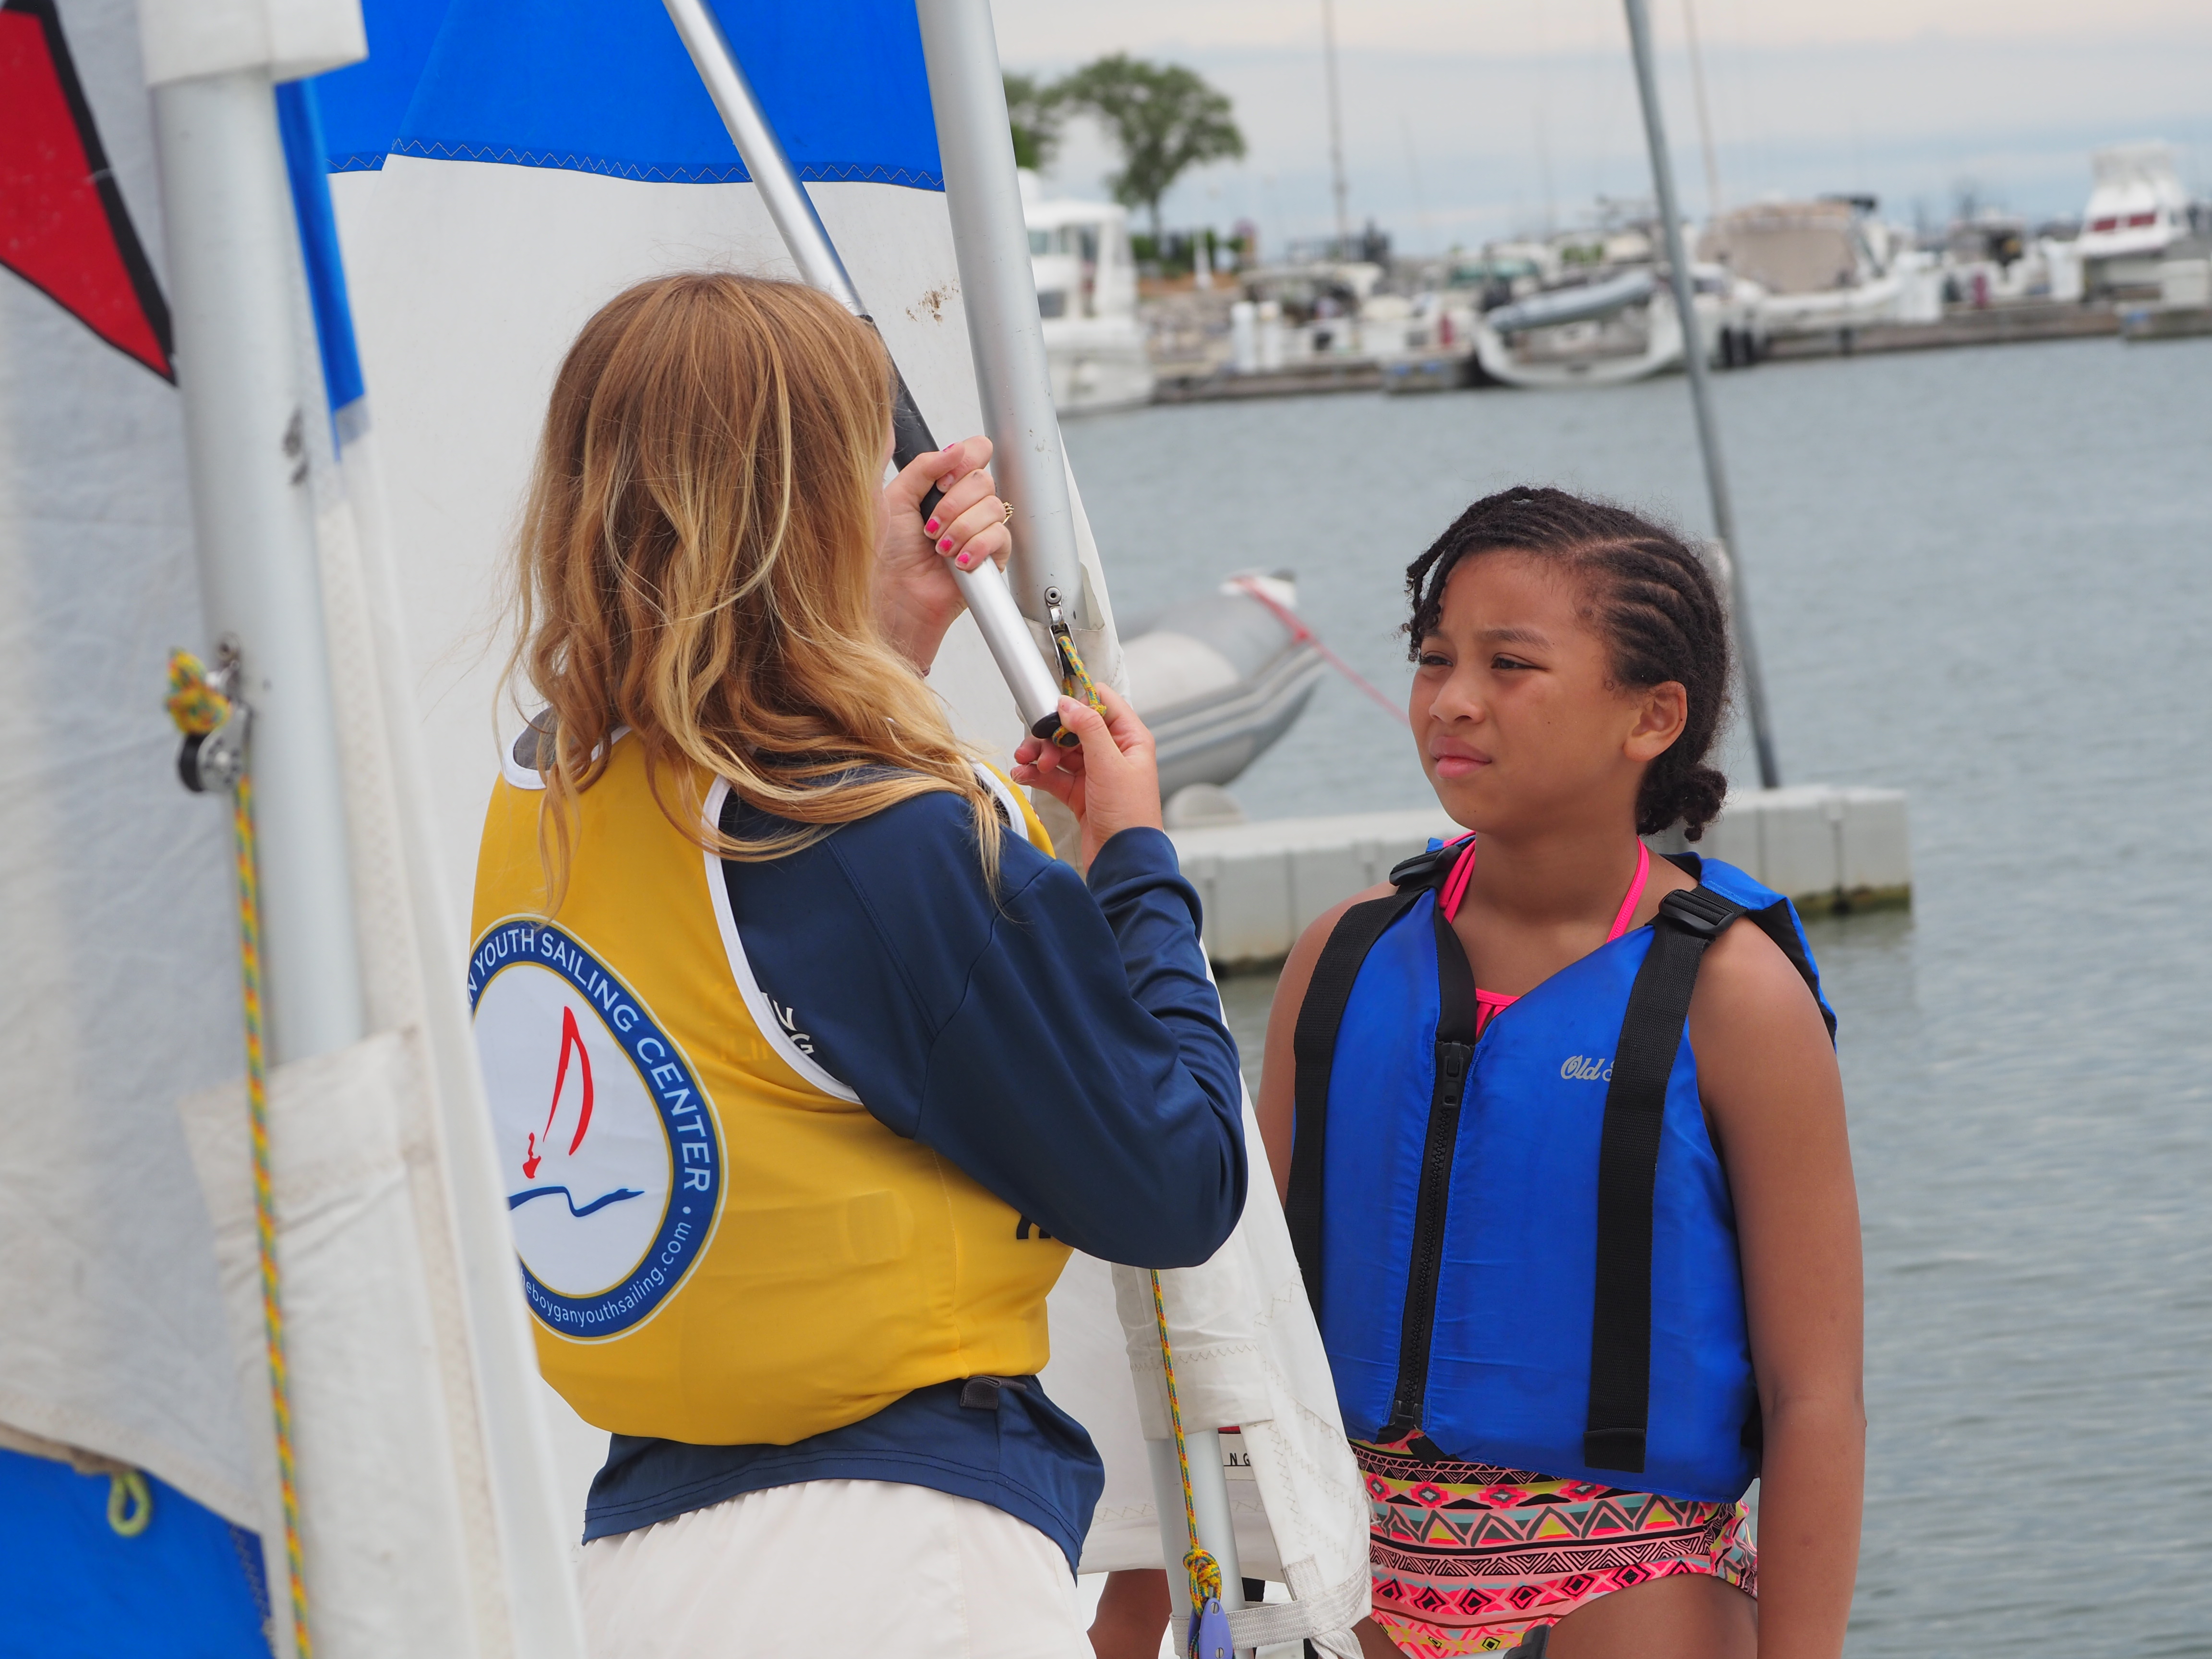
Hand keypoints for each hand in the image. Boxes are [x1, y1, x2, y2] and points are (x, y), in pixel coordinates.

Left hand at [876, 435, 1010, 671]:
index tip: (942, 482)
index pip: (975, 452)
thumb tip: (956, 449)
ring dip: (961, 528)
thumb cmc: (886, 555)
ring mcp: (980, 531)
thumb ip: (924, 467)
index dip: (965, 461)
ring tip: (939, 548)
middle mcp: (964, 505)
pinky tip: (958, 561)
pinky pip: (1001, 537)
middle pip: (984, 480)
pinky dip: (977, 546)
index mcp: (943, 486)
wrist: (892, 598)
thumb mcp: (895, 498)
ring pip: (993, 507)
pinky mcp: (992, 558)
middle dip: (954, 503)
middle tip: (931, 526)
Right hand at [1009, 683, 1161, 865]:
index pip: (1102, 704)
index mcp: (1130, 739)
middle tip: (1035, 747)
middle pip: (1075, 729)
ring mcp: (1095, 774)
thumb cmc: (1130, 817)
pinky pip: (1054, 776)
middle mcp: (1114, 753)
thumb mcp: (1109, 765)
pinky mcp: (1080, 794)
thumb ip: (1088, 730)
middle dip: (1050, 735)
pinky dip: (1037, 773)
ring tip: (1025, 762)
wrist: (1124, 862)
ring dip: (1040, 754)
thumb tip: (1068, 703)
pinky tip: (1023, 774)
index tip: (1054, 713)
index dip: (1077, 705)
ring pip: (1061, 752)